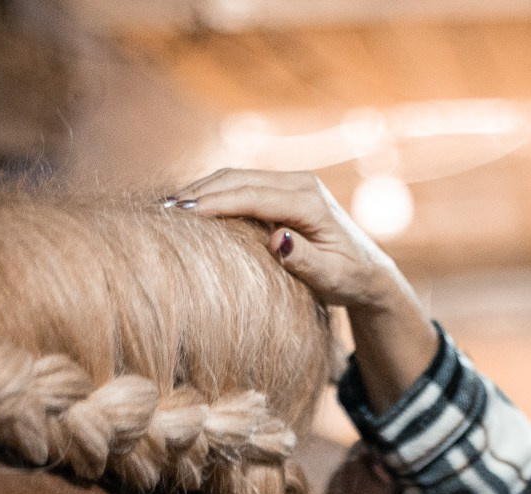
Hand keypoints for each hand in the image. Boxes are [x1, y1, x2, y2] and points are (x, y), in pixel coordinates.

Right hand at [169, 169, 404, 310]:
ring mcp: (290, 183)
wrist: (368, 271)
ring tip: (166, 208)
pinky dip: (212, 192)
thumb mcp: (333, 278)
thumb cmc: (350, 279)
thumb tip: (277, 239)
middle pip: (239, 179)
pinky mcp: (280, 190)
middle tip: (162, 211)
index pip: (254, 196)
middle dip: (200, 192)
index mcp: (310, 202)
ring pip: (236, 177)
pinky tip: (188, 207)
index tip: (184, 214)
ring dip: (201, 189)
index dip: (217, 203)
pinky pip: (240, 184)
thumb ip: (305, 260)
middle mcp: (300, 183)